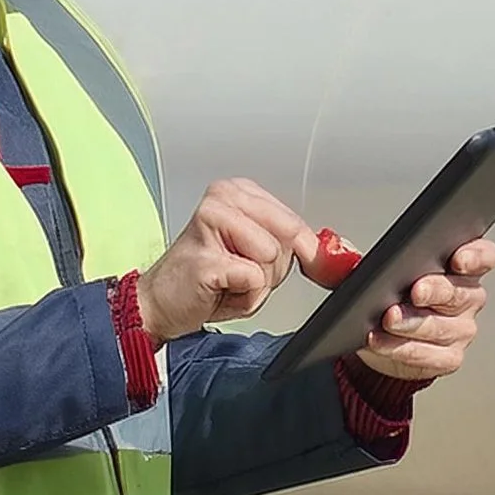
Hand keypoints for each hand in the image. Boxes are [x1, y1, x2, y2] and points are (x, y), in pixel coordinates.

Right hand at [138, 179, 319, 341]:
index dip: (302, 253)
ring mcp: (211, 223)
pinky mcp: (206, 257)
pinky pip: (254, 281)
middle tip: (239, 273)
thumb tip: (336, 250)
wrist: (159, 303)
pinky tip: (219, 289)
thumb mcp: (258, 254)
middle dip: (272, 270)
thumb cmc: (208, 278)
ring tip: (227, 280)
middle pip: (287, 238)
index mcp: (239, 191)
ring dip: (256, 285)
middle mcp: (224, 197)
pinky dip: (243, 298)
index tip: (295, 266)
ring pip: (272, 259)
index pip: (295, 222)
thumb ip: (294, 244)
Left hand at [353, 237, 494, 381]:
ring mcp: (460, 330)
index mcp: (457, 266)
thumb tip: (327, 249)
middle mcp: (467, 297)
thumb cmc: (381, 297)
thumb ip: (346, 257)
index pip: (483, 256)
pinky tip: (381, 341)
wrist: (377, 341)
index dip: (476, 255)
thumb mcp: (363, 271)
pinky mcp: (448, 358)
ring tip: (388, 319)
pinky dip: (402, 349)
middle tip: (414, 290)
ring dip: (414, 323)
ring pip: (443, 327)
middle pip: (462, 291)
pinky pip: (429, 356)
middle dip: (437, 290)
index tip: (458, 258)